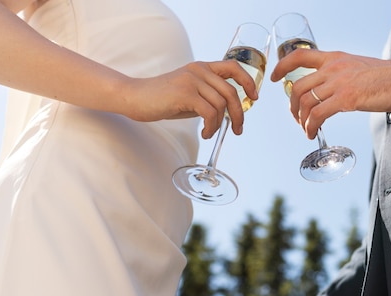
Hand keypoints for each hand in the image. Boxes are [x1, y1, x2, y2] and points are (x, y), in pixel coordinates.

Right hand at [124, 60, 257, 138]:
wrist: (135, 97)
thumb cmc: (162, 99)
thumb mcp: (190, 94)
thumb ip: (208, 97)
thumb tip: (229, 112)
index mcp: (202, 67)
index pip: (233, 67)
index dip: (248, 81)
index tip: (254, 98)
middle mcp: (199, 70)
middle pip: (231, 92)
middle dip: (239, 114)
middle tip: (238, 130)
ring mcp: (192, 80)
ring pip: (221, 105)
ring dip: (220, 124)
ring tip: (210, 132)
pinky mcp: (185, 93)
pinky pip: (210, 113)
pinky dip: (211, 127)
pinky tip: (205, 133)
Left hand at [270, 48, 390, 137]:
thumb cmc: (386, 78)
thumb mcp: (357, 68)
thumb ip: (340, 75)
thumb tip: (329, 91)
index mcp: (335, 58)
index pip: (299, 55)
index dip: (282, 66)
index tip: (274, 78)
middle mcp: (333, 67)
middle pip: (298, 86)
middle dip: (292, 106)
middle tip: (297, 118)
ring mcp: (339, 82)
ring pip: (305, 102)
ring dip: (301, 120)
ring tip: (306, 129)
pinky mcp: (346, 98)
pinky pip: (318, 114)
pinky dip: (310, 126)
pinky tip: (313, 132)